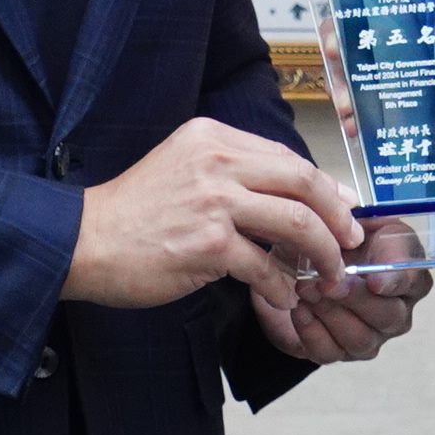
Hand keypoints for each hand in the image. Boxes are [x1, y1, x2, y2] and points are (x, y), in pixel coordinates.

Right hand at [66, 118, 361, 314]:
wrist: (84, 240)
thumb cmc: (134, 211)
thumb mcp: (184, 168)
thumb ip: (234, 172)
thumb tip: (296, 193)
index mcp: (213, 137)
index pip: (287, 157)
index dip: (325, 186)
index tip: (345, 209)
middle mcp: (217, 161)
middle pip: (304, 182)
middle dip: (339, 216)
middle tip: (351, 242)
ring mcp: (214, 202)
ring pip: (296, 224)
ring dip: (321, 255)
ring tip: (327, 275)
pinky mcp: (209, 245)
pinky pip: (265, 267)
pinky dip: (282, 286)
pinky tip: (284, 296)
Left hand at [253, 219, 432, 364]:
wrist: (292, 264)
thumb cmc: (330, 239)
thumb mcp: (346, 219)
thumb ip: (355, 217)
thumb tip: (352, 214)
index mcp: (407, 273)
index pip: (414, 281)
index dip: (395, 282)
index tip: (374, 279)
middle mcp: (396, 310)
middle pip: (388, 316)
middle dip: (354, 298)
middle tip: (325, 281)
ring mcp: (370, 336)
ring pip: (361, 338)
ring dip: (330, 313)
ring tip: (305, 289)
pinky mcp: (338, 352)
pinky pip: (330, 352)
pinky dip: (312, 331)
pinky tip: (299, 309)